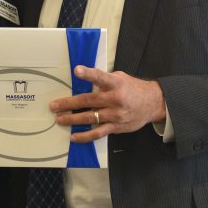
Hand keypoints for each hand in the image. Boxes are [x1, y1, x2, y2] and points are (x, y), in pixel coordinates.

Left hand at [50, 67, 166, 143]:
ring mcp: (115, 115)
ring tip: (59, 119)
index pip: (100, 77)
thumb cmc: (133, 88)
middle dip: (68, 103)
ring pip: (90, 118)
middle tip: (54, 106)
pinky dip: (85, 136)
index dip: (88, 74)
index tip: (77, 70)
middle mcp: (115, 99)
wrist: (153, 103)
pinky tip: (73, 136)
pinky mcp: (116, 127)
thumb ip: (104, 79)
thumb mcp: (120, 77)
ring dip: (72, 119)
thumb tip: (86, 78)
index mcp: (116, 83)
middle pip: (88, 101)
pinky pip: (98, 133)